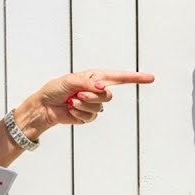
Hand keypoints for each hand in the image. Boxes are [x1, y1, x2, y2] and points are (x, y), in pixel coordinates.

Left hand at [30, 69, 155, 126]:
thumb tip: (102, 88)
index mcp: (96, 77)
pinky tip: (71, 109)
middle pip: (108, 96)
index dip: (136, 78)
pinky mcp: (88, 116)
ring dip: (83, 105)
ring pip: (99, 108)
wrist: (44, 106)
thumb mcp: (70, 81)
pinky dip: (79, 113)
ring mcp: (94, 104)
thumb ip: (88, 83)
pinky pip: (91, 117)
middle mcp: (97, 89)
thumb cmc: (55, 89)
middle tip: (77, 94)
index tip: (151, 78)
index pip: (121, 77)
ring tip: (71, 101)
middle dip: (91, 97)